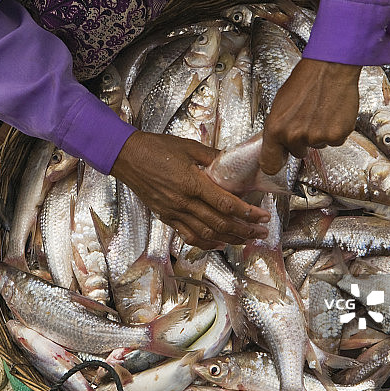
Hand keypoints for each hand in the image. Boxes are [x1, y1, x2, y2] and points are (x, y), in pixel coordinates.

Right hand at [111, 131, 270, 249]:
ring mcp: (174, 212)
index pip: (226, 203)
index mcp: (192, 182)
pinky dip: (206, 243)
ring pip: (207, 233)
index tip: (263, 215)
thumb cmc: (155, 148)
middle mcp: (184, 202)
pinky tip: (219, 244)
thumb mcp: (188, 146)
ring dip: (230, 239)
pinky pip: (188, 235)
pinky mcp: (166, 217)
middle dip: (245, 229)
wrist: (127, 157)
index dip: (247, 212)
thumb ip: (213, 156)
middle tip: (262, 231)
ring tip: (247, 239)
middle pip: (221, 223)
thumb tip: (233, 161)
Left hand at [260, 58, 360, 174]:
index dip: (275, 163)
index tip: (279, 161)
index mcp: (275, 129)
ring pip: (317, 146)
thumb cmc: (305, 81)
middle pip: (297, 153)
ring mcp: (316, 137)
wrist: (329, 68)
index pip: (269, 163)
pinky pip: (334, 141)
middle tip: (307, 118)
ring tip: (321, 111)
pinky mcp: (336, 135)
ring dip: (319, 133)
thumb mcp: (280, 105)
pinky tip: (333, 114)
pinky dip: (335, 131)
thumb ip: (278, 128)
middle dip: (301, 140)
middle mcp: (294, 136)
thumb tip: (278, 145)